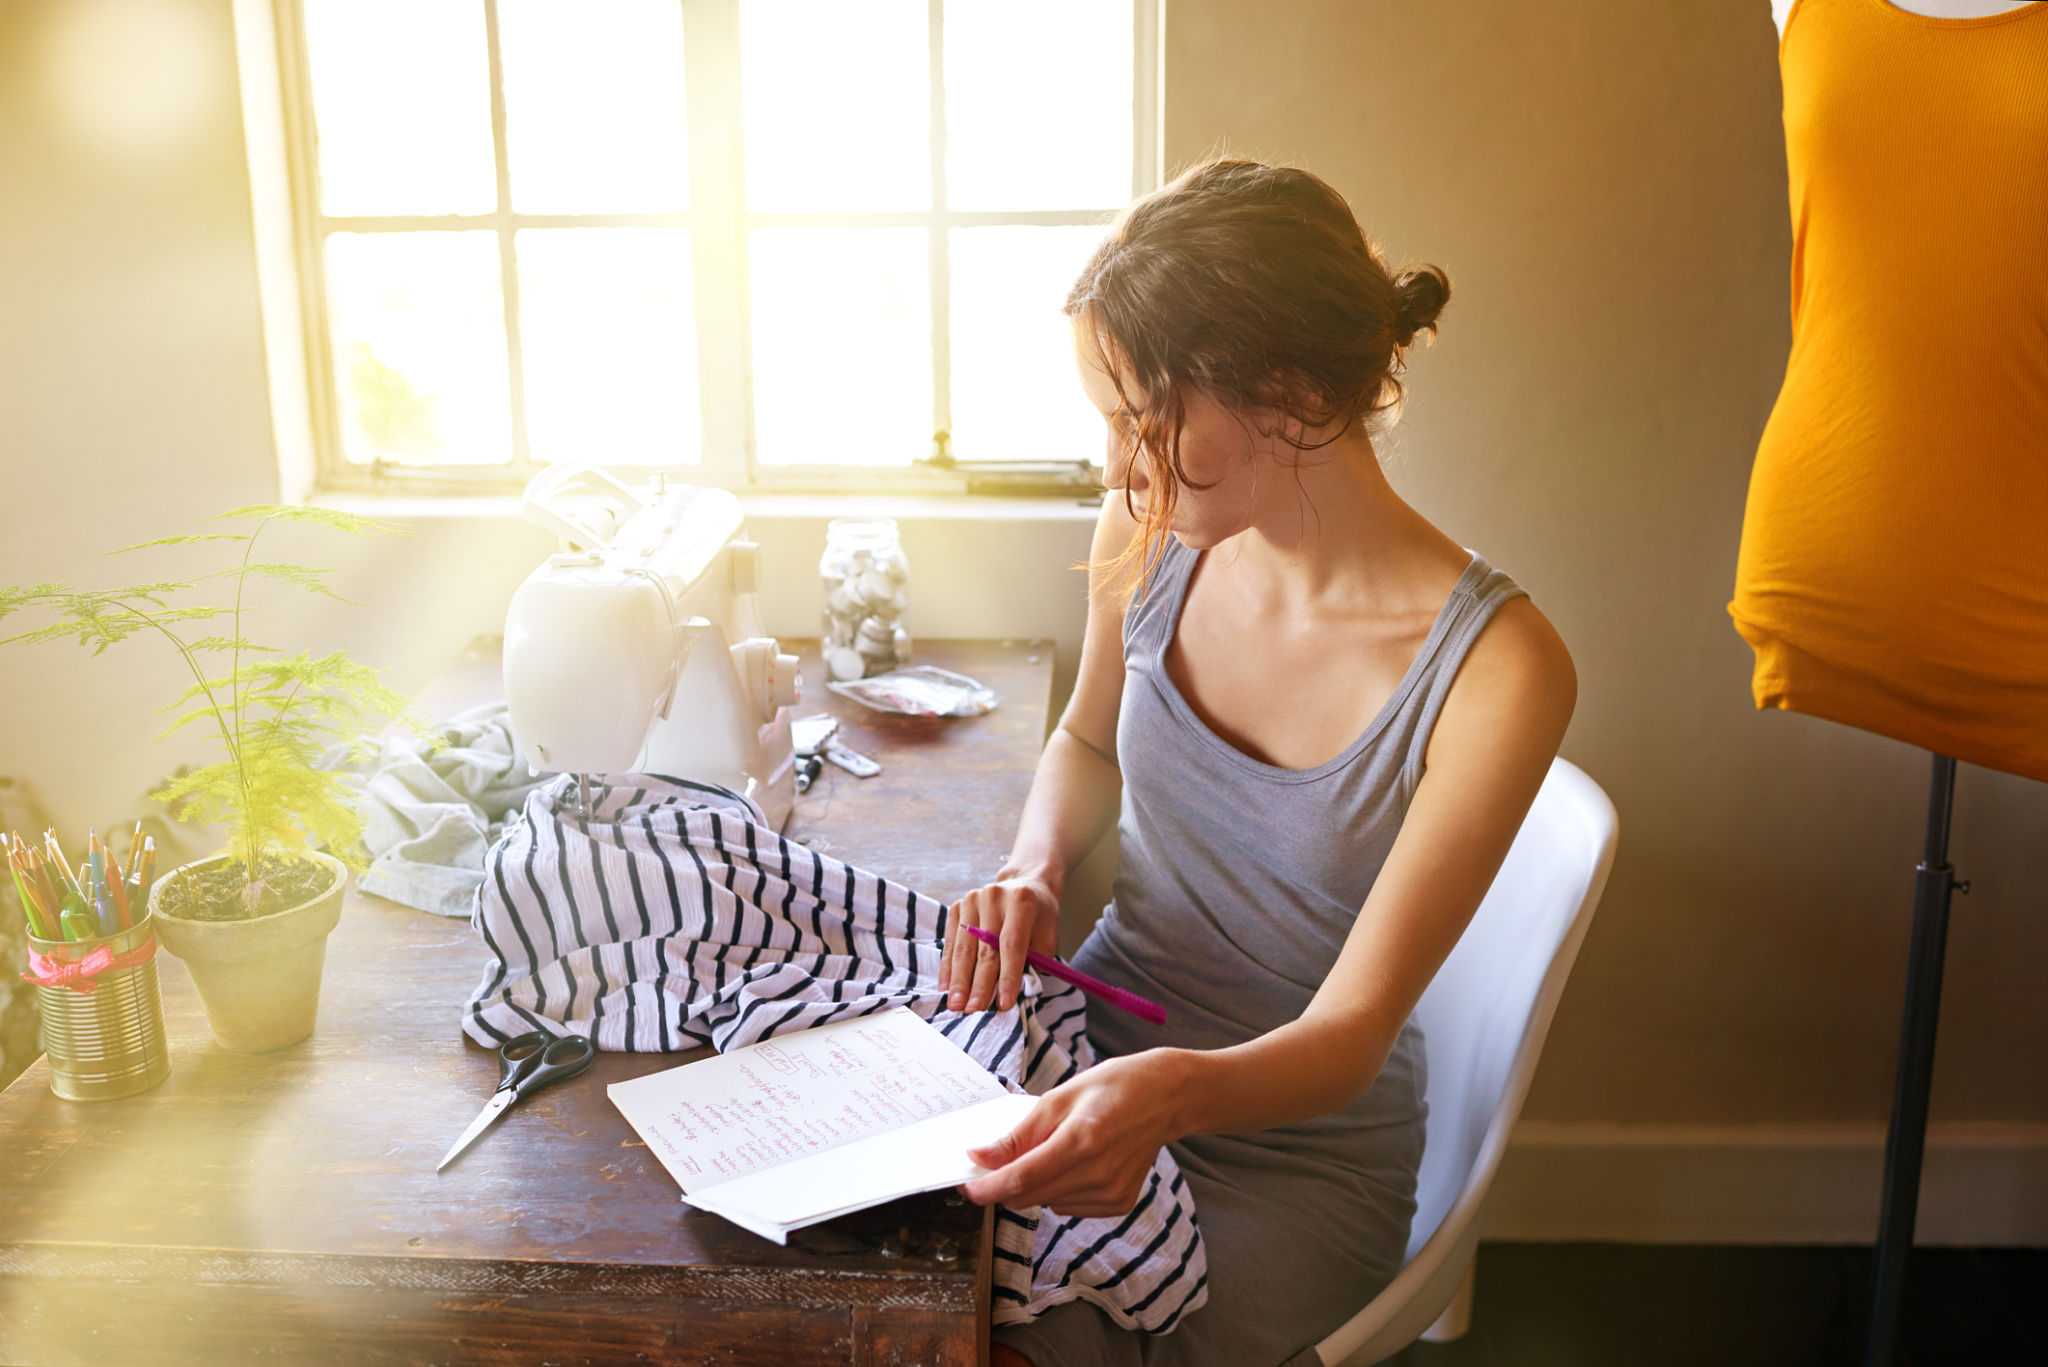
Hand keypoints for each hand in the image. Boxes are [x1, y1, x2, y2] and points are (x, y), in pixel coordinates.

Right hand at [940, 873, 1059, 1012]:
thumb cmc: (1038, 918)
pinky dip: (948, 967)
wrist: (1023, 885)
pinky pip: (951, 942)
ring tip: (956, 1005)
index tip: (1003, 1004)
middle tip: (973, 1010)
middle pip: (985, 948)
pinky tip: (946, 987)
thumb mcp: (1046, 937)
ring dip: (960, 980)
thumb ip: (1033, 962)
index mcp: (1021, 901)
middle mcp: (994, 897)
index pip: (1011, 944)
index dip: (1008, 977)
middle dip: (979, 984)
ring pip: (964, 948)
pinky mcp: (956, 906)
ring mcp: (971, 899)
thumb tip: (1014, 994)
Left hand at [961, 1050, 1190, 1217]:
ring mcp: (1111, 1194)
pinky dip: (1059, 1189)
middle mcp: (1097, 1174)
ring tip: (1056, 1149)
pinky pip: (1068, 1207)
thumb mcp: (1058, 1098)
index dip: (986, 1188)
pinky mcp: (1119, 1204)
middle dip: (1004, 1184)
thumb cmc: (1111, 1087)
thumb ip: (1018, 1134)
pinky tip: (1076, 1163)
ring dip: (1035, 1184)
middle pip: (1029, 1196)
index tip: (965, 1186)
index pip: (1020, 1180)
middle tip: (997, 1160)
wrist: (1165, 1097)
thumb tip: (979, 1157)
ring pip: (1046, 1203)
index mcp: (1080, 1141)